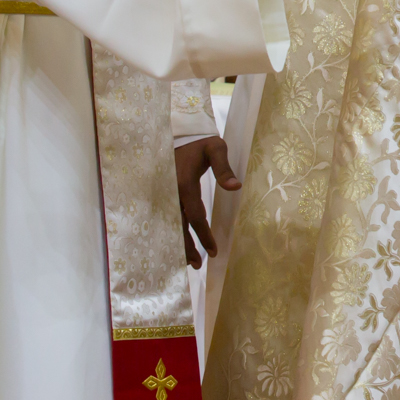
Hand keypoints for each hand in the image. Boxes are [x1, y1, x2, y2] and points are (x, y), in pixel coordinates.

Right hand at [176, 135, 238, 268]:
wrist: (177, 134)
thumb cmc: (199, 141)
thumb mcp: (215, 148)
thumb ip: (224, 168)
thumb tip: (236, 187)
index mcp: (184, 184)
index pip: (195, 216)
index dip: (204, 235)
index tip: (213, 251)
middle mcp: (171, 192)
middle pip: (179, 225)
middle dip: (187, 246)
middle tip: (197, 265)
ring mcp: (165, 194)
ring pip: (171, 224)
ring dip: (178, 243)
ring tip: (189, 261)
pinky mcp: (163, 194)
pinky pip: (168, 217)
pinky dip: (173, 232)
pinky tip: (178, 244)